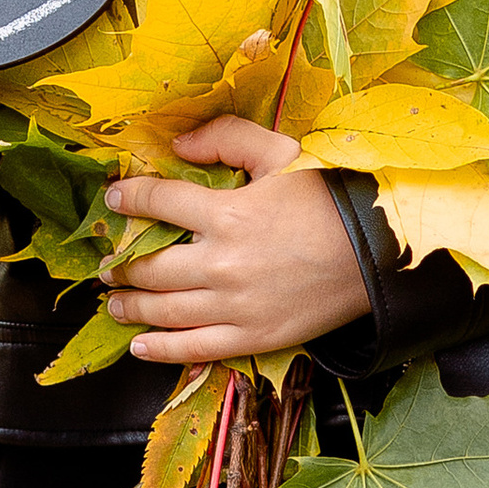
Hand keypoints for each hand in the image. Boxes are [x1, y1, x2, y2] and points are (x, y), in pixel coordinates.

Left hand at [103, 117, 364, 365]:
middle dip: (120, 266)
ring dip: (129, 307)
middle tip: (108, 266)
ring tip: (115, 302)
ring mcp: (235, 306)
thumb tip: (176, 146)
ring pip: (164, 310)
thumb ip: (226, 138)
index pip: (157, 203)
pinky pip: (194, 349)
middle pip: (150, 266)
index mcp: (226, 213)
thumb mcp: (281, 152)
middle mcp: (222, 263)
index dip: (128, 199)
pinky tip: (140, 346)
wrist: (380, 252)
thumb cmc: (331, 198)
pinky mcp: (253, 338)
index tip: (115, 200)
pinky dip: (161, 349)